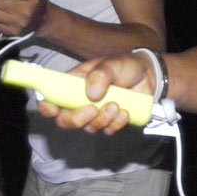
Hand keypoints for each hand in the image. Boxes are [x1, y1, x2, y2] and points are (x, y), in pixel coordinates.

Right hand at [37, 53, 155, 133]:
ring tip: (117, 105)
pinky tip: (126, 112)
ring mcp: (95, 114)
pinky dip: (116, 124)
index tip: (54, 109)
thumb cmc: (125, 66)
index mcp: (73, 85)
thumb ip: (101, 74)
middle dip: (76, 119)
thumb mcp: (112, 63)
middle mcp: (80, 102)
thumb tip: (92, 93)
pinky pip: (107, 131)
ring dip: (101, 120)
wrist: (149, 76)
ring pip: (88, 128)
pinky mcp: (111, 123)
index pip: (50, 99)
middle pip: (65, 121)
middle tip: (92, 109)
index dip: (47, 107)